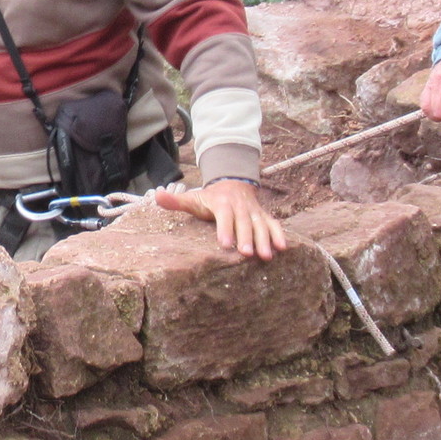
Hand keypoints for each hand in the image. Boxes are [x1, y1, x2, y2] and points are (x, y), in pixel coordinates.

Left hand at [155, 178, 285, 259]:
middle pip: (244, 223)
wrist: (232, 183)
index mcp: (222, 203)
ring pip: (260, 225)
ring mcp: (253, 212)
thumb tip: (157, 196)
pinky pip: (273, 224)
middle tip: (247, 254)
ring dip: (264, 240)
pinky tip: (283, 248)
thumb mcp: (193, 198)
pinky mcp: (263, 216)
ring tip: (266, 256)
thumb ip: (176, 200)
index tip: (224, 244)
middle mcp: (240, 207)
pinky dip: (279, 234)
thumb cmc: (209, 198)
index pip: (224, 216)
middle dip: (247, 238)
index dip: (225, 229)